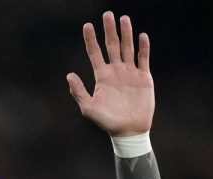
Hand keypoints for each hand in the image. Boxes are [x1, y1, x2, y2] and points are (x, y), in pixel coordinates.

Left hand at [67, 12, 152, 136]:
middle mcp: (115, 71)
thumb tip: (69, 75)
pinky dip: (143, 47)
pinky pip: (143, 59)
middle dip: (109, 30)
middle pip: (112, 46)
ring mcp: (130, 73)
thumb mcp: (89, 108)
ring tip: (124, 19)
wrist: (128, 130)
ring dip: (126, 34)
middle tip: (107, 14)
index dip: (90, 39)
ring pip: (127, 48)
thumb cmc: (107, 122)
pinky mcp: (144, 77)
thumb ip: (79, 92)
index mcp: (102, 76)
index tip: (87, 25)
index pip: (94, 53)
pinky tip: (141, 36)